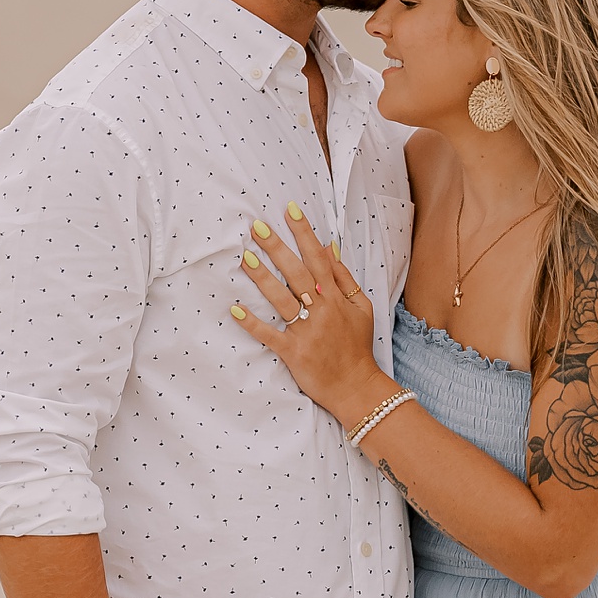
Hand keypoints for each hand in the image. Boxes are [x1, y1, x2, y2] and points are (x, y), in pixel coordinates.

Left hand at [230, 204, 392, 422]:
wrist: (357, 387)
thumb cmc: (357, 346)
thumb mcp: (361, 308)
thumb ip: (344, 279)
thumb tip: (329, 248)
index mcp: (337, 298)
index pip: (318, 258)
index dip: (304, 233)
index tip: (290, 210)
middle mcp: (322, 311)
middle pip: (297, 273)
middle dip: (278, 248)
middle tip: (257, 227)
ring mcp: (307, 332)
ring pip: (282, 300)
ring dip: (263, 278)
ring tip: (245, 257)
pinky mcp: (294, 353)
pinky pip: (270, 335)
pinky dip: (253, 323)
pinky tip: (235, 309)